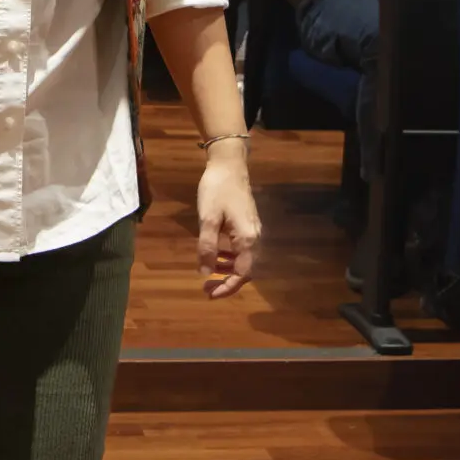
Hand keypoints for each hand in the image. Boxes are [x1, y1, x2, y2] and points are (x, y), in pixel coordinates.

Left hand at [197, 142, 260, 298]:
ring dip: (227, 269)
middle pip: (245, 269)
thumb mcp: (207, 219)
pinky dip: (229, 257)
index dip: (227, 287)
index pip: (242, 273)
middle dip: (227, 281)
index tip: (210, 294)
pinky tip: (215, 255)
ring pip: (243, 259)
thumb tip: (205, 273)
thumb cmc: (216, 190)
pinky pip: (241, 248)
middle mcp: (254, 237)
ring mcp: (252, 230)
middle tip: (206, 288)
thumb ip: (207, 247)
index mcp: (247, 239)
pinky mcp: (247, 224)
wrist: (228, 164)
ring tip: (208, 274)